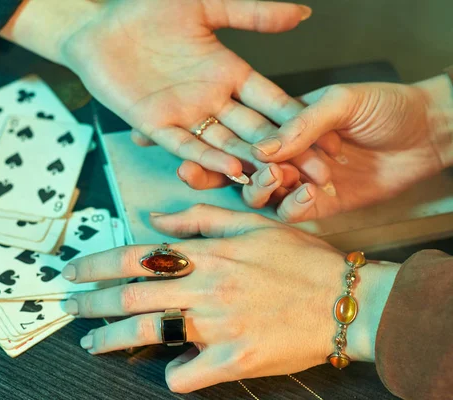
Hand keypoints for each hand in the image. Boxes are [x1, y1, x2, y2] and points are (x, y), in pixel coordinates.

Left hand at [60, 0, 338, 180]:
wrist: (98, 26)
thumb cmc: (145, 9)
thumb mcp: (206, 4)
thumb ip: (252, 13)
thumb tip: (303, 13)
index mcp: (230, 73)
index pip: (274, 101)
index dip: (302, 120)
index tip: (334, 140)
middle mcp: (213, 100)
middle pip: (258, 130)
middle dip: (289, 153)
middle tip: (321, 175)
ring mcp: (186, 115)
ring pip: (227, 143)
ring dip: (253, 163)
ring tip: (283, 180)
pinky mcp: (156, 125)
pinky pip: (187, 144)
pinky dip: (209, 157)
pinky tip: (233, 170)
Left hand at [60, 205, 398, 392]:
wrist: (345, 299)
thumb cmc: (300, 258)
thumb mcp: (252, 223)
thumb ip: (200, 217)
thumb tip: (156, 218)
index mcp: (207, 253)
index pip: (135, 256)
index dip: (97, 263)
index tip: (74, 271)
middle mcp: (205, 287)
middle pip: (131, 295)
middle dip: (92, 302)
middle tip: (69, 307)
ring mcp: (218, 325)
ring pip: (148, 332)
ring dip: (112, 339)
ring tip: (92, 343)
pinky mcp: (235, 359)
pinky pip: (188, 375)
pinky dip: (172, 376)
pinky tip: (169, 373)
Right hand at [182, 75, 452, 220]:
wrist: (428, 136)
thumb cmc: (386, 107)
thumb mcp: (341, 100)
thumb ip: (300, 122)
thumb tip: (261, 148)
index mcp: (279, 125)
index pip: (228, 131)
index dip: (195, 134)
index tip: (154, 134)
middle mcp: (281, 155)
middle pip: (231, 167)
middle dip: (208, 170)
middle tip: (189, 169)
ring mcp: (295, 182)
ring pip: (256, 193)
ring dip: (256, 187)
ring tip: (271, 177)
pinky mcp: (315, 206)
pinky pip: (290, 212)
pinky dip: (294, 205)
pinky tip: (308, 193)